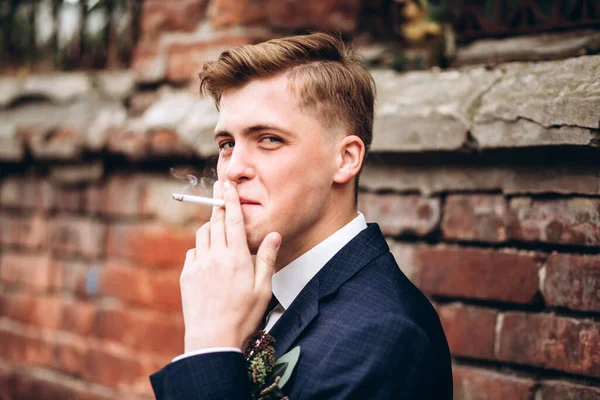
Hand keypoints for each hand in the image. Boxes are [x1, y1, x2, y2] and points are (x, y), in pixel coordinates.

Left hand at [180, 180, 280, 351]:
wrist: (213, 338)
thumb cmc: (243, 314)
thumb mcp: (263, 288)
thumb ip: (267, 258)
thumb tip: (273, 234)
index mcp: (237, 257)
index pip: (234, 220)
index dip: (230, 200)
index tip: (226, 184)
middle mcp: (215, 256)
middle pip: (216, 221)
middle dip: (218, 204)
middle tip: (219, 190)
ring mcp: (198, 265)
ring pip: (202, 235)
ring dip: (210, 226)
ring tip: (218, 228)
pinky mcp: (187, 275)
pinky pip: (193, 252)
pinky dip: (201, 248)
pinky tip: (209, 257)